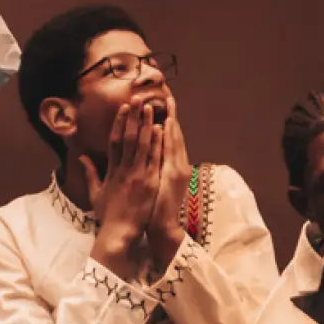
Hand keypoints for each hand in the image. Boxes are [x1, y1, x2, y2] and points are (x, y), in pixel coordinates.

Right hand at [82, 102, 162, 269]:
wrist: (119, 232)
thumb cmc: (108, 214)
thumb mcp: (95, 193)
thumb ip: (90, 173)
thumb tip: (82, 157)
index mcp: (111, 171)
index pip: (115, 141)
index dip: (119, 123)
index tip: (123, 108)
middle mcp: (124, 170)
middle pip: (128, 138)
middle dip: (134, 117)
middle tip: (138, 99)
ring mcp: (138, 175)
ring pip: (142, 145)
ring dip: (147, 125)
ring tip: (151, 107)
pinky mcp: (149, 182)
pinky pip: (154, 159)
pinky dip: (157, 144)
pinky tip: (160, 130)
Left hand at [146, 92, 189, 270]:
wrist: (163, 227)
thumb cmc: (153, 209)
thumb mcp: (154, 188)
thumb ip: (151, 171)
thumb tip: (147, 160)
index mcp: (171, 167)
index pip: (170, 139)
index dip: (167, 121)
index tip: (164, 105)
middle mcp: (176, 165)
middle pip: (174, 135)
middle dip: (171, 115)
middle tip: (169, 96)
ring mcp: (174, 170)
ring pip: (173, 140)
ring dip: (170, 121)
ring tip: (167, 103)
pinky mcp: (171, 176)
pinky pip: (168, 153)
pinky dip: (167, 139)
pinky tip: (164, 126)